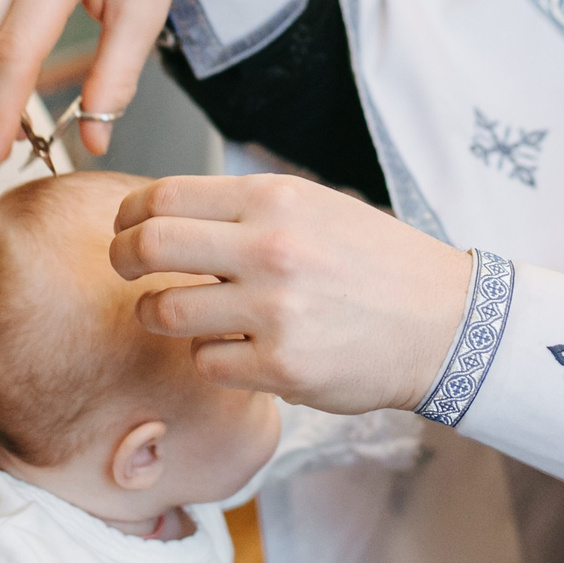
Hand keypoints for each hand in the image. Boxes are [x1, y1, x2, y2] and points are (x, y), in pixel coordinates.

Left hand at [111, 175, 474, 413]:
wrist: (442, 322)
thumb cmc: (376, 262)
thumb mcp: (315, 207)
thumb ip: (245, 207)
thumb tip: (166, 212)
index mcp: (274, 199)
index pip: (164, 196)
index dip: (128, 214)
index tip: (125, 228)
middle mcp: (270, 248)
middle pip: (148, 247)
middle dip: (121, 259)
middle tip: (124, 269)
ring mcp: (273, 310)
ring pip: (165, 311)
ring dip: (156, 314)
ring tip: (173, 314)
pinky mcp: (280, 366)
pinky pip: (205, 362)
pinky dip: (208, 356)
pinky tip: (233, 349)